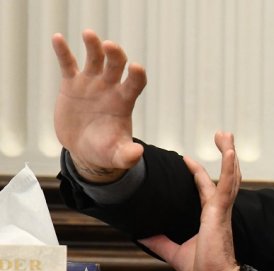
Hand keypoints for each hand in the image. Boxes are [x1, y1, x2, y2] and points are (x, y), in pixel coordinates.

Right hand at [52, 29, 145, 182]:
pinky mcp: (71, 84)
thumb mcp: (116, 155)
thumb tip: (137, 153)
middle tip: (109, 46)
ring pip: (95, 57)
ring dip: (93, 45)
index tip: (135, 67)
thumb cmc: (105, 150)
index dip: (137, 75)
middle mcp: (110, 87)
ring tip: (89, 34)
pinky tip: (58, 38)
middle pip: (116, 64)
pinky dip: (63, 51)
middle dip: (115, 54)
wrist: (84, 148)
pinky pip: (68, 63)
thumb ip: (127, 154)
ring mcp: (91, 83)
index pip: (135, 83)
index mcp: (124, 101)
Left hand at [139, 132, 243, 270]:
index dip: (198, 174)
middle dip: (226, 155)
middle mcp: (219, 210)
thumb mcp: (174, 252)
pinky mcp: (221, 213)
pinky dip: (229, 169)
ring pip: (229, 176)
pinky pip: (227, 186)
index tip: (188, 159)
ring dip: (229, 154)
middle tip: (223, 135)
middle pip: (225, 176)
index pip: (206, 189)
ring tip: (227, 136)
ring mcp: (222, 210)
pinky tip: (230, 153)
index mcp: (210, 218)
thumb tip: (143, 235)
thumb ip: (161, 241)